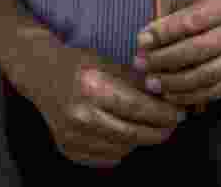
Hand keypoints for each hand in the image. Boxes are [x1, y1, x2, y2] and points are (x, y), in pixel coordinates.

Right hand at [24, 43, 186, 168]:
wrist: (41, 74)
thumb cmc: (79, 64)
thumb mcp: (108, 62)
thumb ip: (137, 81)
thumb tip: (167, 95)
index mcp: (92, 87)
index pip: (138, 107)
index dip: (163, 113)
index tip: (179, 113)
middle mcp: (80, 114)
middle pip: (133, 133)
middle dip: (159, 131)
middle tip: (172, 125)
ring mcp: (72, 135)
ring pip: (123, 148)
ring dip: (141, 139)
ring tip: (148, 126)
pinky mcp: (69, 149)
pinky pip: (107, 158)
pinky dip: (121, 148)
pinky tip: (123, 133)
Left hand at [134, 0, 220, 106]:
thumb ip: (179, 12)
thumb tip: (148, 36)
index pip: (191, 22)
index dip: (163, 33)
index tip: (141, 40)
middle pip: (196, 51)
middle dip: (163, 60)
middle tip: (141, 64)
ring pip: (205, 76)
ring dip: (173, 83)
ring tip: (152, 82)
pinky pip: (216, 91)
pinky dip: (191, 95)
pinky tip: (172, 94)